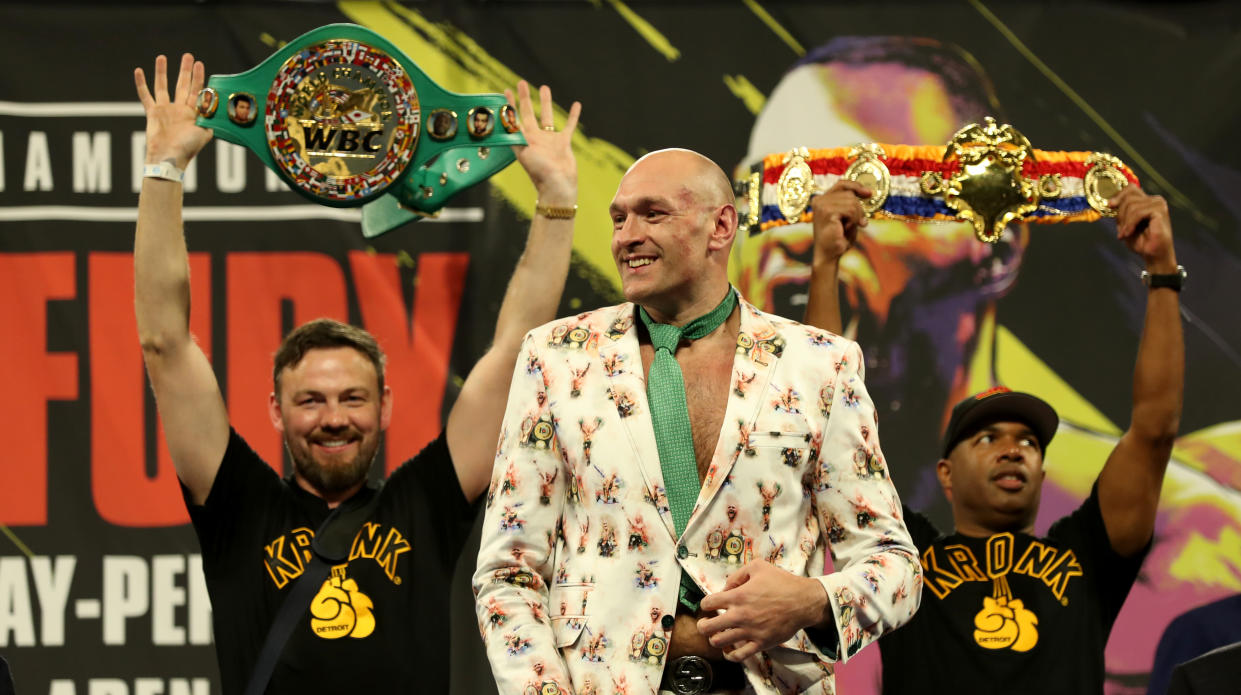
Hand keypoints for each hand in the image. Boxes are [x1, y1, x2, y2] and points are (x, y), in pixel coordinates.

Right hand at [134, 53, 212, 169]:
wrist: (169, 158)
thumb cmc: (188, 148)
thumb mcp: (205, 132)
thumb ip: (211, 118)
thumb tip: (219, 106)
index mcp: (194, 113)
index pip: (198, 90)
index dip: (199, 77)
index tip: (200, 64)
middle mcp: (180, 109)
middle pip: (183, 85)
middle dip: (185, 70)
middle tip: (188, 56)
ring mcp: (165, 110)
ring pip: (163, 86)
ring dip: (162, 72)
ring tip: (162, 57)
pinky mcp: (152, 113)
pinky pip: (145, 95)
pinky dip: (141, 84)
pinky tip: (139, 71)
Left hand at [507, 80, 580, 205]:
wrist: (558, 187)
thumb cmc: (539, 172)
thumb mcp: (524, 151)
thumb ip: (516, 134)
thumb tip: (505, 118)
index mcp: (522, 140)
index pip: (512, 118)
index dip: (509, 105)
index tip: (505, 91)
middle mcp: (534, 138)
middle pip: (527, 113)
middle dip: (524, 98)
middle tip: (521, 82)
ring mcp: (549, 140)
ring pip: (546, 116)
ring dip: (545, 102)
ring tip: (544, 87)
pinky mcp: (563, 143)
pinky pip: (568, 126)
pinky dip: (572, 116)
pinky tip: (576, 104)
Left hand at [696, 560, 827, 661]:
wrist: (803, 601)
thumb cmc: (782, 582)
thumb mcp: (758, 567)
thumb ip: (737, 575)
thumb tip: (725, 588)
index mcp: (737, 596)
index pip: (707, 604)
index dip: (705, 604)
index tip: (711, 605)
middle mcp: (739, 615)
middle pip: (707, 627)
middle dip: (703, 625)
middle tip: (706, 623)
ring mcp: (749, 631)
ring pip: (718, 643)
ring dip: (714, 639)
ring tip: (718, 635)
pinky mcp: (760, 643)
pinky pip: (738, 656)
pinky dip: (730, 654)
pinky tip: (729, 649)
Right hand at [810, 181, 870, 266]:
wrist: (829, 255)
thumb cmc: (838, 237)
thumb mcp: (846, 216)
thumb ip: (851, 203)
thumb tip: (867, 191)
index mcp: (821, 199)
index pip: (842, 184)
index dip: (856, 186)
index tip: (869, 194)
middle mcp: (819, 200)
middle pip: (849, 193)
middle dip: (858, 209)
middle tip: (859, 223)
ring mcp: (822, 205)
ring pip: (852, 201)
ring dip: (856, 216)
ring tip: (850, 227)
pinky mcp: (827, 213)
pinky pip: (850, 210)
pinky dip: (854, 220)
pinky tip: (846, 229)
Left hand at [1110, 185, 1176, 272]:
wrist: (1153, 255)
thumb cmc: (1141, 241)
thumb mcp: (1125, 224)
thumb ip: (1120, 212)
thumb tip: (1110, 202)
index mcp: (1147, 201)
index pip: (1130, 188)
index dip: (1118, 195)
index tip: (1110, 206)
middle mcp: (1155, 200)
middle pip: (1129, 196)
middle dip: (1120, 213)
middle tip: (1121, 229)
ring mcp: (1159, 204)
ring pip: (1131, 205)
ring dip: (1125, 222)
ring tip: (1125, 234)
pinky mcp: (1160, 211)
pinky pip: (1138, 212)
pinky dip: (1130, 224)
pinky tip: (1129, 233)